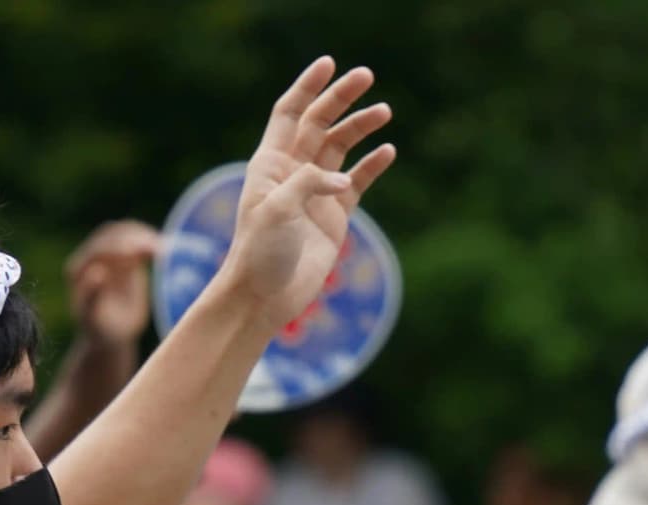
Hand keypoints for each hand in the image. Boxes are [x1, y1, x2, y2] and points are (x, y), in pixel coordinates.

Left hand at [66, 221, 158, 348]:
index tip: (133, 252)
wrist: (112, 336)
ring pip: (127, 233)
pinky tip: (164, 250)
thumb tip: (97, 272)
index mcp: (78, 270)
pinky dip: (151, 242)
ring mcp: (108, 254)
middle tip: (154, 246)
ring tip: (162, 248)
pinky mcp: (125, 256)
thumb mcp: (93, 317)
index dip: (114, 248)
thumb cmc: (100, 330)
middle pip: (112, 236)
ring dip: (144, 237)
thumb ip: (91, 295)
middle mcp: (91, 257)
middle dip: (133, 238)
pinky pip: (138, 240)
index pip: (96, 250)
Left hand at [219, 57, 395, 327]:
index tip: (329, 64)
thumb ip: (307, 183)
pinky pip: (357, 181)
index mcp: (270, 163)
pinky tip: (387, 151)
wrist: (265, 296)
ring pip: (341, 148)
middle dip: (341, 98)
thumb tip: (342, 180)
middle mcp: (293, 172)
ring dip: (360, 127)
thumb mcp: (276, 211)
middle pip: (319, 122)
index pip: (290, 112)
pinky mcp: (335, 215)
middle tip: (366, 76)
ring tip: (384, 112)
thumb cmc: (259, 253)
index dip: (308, 86)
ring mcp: (315, 192)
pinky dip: (372, 165)